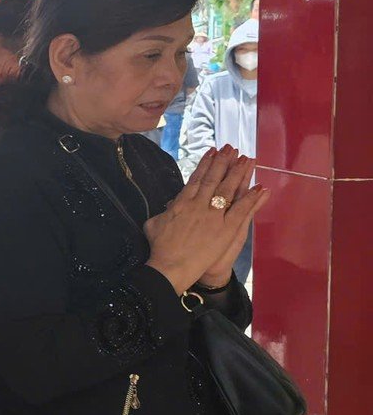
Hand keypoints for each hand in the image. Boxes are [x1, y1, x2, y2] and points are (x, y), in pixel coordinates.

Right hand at [145, 147, 266, 294]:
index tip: (213, 151)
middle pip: (214, 179)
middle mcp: (199, 205)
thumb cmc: (160, 248)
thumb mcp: (154, 224)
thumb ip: (164, 212)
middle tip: (232, 148)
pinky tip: (260, 188)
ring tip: (247, 160)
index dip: (206, 164)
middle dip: (224, 162)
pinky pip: (241, 211)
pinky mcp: (226, 229)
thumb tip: (169, 206)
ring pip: (229, 190)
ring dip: (239, 173)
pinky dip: (251, 199)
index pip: (197, 179)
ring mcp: (214, 216)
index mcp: (182, 203)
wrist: (171, 267)